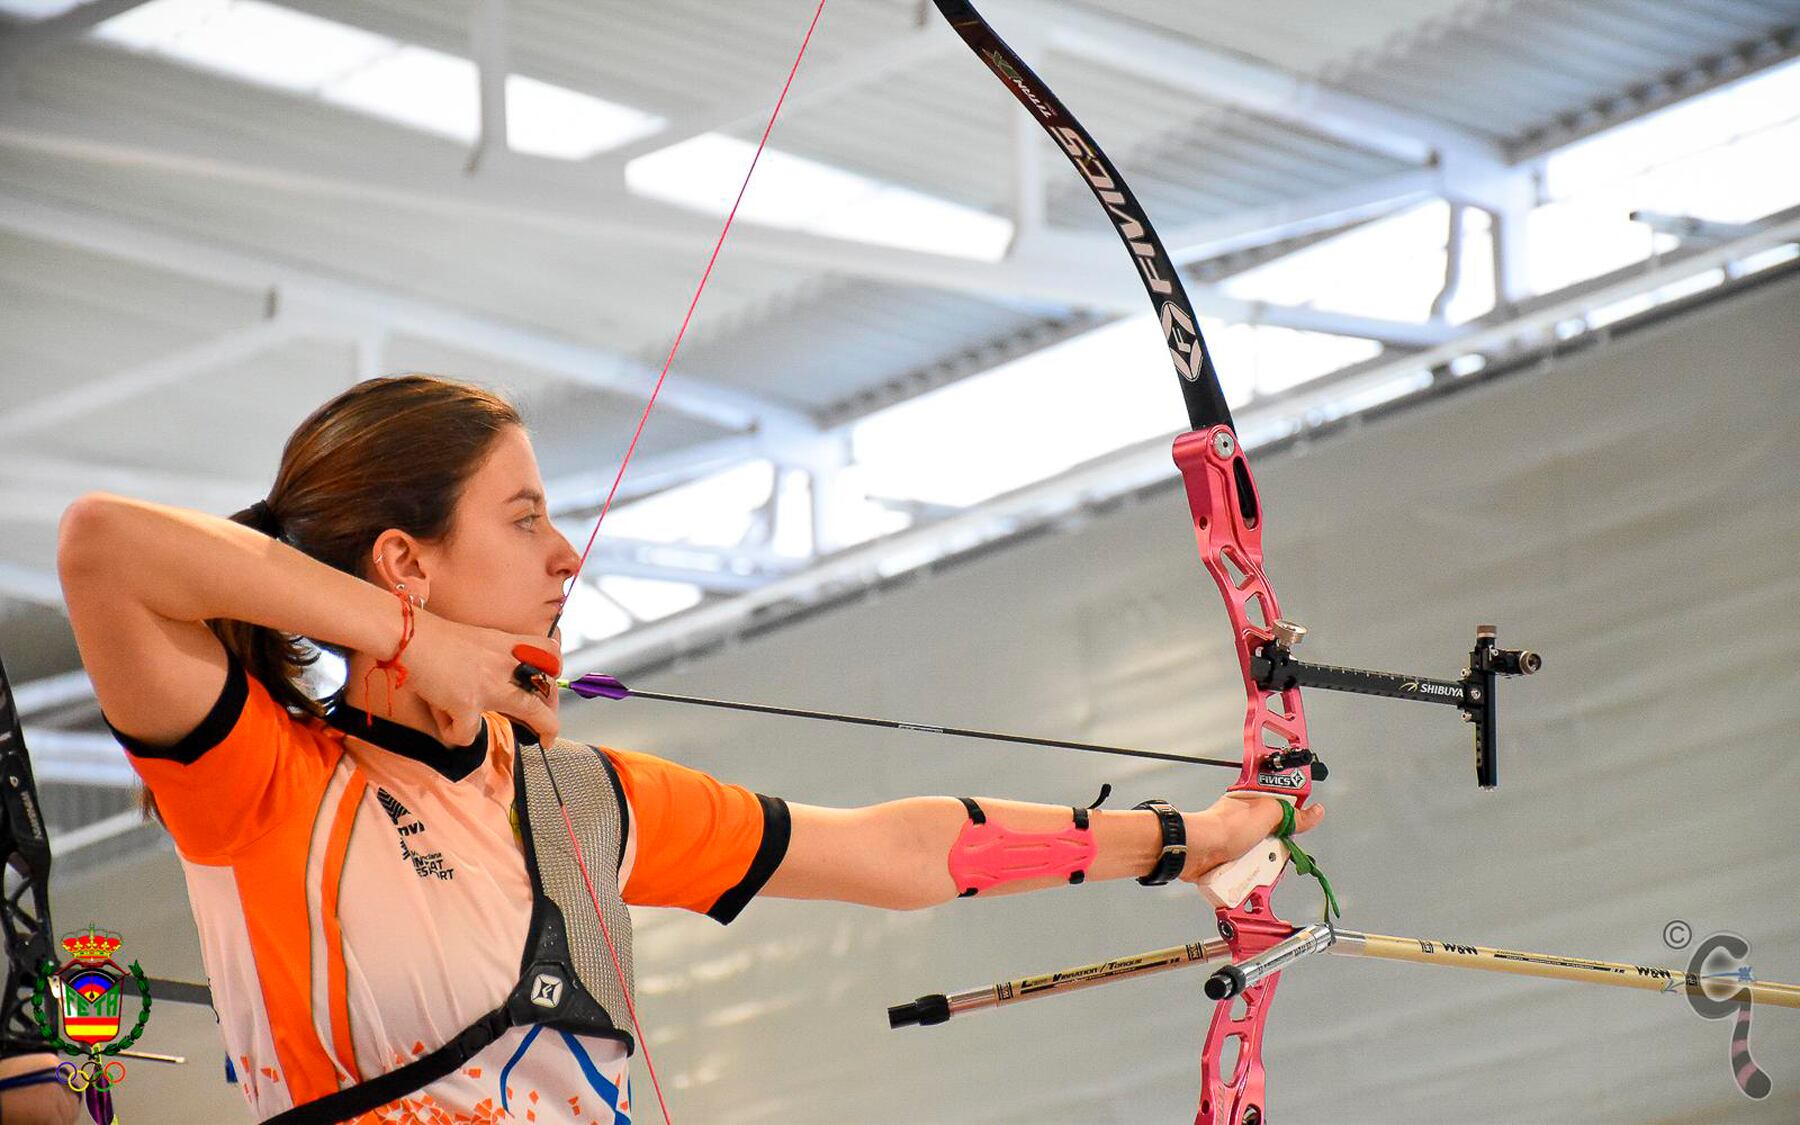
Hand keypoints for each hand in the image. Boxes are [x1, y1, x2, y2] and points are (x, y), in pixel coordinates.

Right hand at [402, 612, 561, 746]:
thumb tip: (496, 682)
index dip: (555, 671)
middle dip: (554, 715)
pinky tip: (447, 725)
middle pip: (547, 689)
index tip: (549, 688)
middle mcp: (504, 663)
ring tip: (537, 739)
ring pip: (531, 713)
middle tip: (549, 733)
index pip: (550, 652)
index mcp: (506, 645)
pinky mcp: (467, 703)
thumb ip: (492, 658)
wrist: (408, 636)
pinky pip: (470, 733)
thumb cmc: (434, 639)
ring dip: (541, 730)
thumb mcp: (476, 639)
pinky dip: (457, 733)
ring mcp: (489, 684)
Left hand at [1180, 793, 1323, 883]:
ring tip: (1259, 861)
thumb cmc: (1223, 827)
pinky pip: (1251, 871)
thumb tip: (1315, 811)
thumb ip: (1293, 813)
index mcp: (1254, 802)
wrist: (1198, 852)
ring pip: (1266, 856)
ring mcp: (1239, 843)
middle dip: (1280, 847)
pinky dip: (1253, 875)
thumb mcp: (1268, 813)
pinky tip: (1251, 872)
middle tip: (1275, 847)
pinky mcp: (1232, 861)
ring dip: (1266, 864)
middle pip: (1278, 837)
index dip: (1294, 818)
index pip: (1284, 807)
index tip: (1298, 827)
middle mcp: (1247, 821)